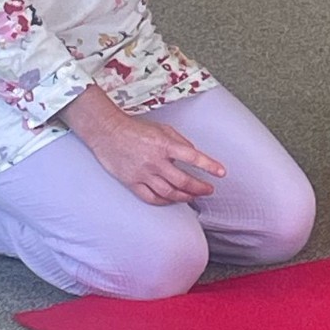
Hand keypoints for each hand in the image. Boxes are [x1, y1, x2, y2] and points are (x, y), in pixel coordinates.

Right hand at [91, 112, 225, 206]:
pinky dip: (165, 202)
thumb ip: (179, 141)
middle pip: (183, 181)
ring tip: (194, 197)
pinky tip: (172, 200)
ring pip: (169, 193)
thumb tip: (193, 154)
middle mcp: (156, 161)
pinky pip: (151, 198)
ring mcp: (143, 174)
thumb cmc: (135, 128)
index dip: (209, 166)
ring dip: (185, 197)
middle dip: (200, 188)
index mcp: (165, 145)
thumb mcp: (162, 128)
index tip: (221, 173)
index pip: (193, 157)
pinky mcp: (132, 182)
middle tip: (209, 190)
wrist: (107, 133)